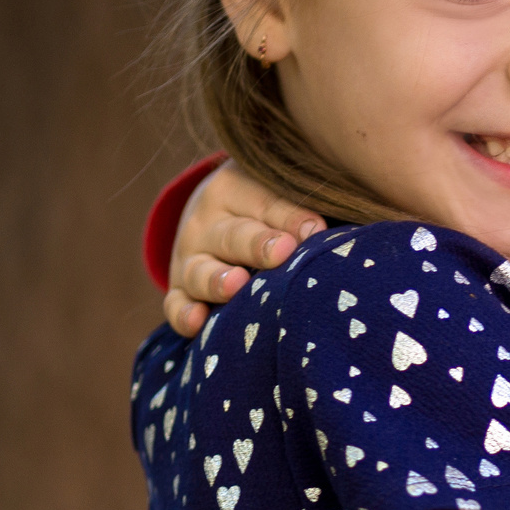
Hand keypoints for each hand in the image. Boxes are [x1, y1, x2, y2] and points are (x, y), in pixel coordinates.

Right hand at [163, 165, 324, 336]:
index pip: (265, 201)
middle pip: (233, 235)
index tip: (317, 229)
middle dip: (257, 245)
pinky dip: (184, 314)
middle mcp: (207, 222)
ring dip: (218, 279)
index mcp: (234, 187)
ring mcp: (189, 258)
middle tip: (282, 251)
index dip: (291, 216)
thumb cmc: (270, 208)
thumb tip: (333, 228)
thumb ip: (307, 203)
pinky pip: (176, 303)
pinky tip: (198, 322)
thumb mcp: (281, 190)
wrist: (216, 215)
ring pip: (200, 270)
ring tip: (237, 285)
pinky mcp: (179, 289)